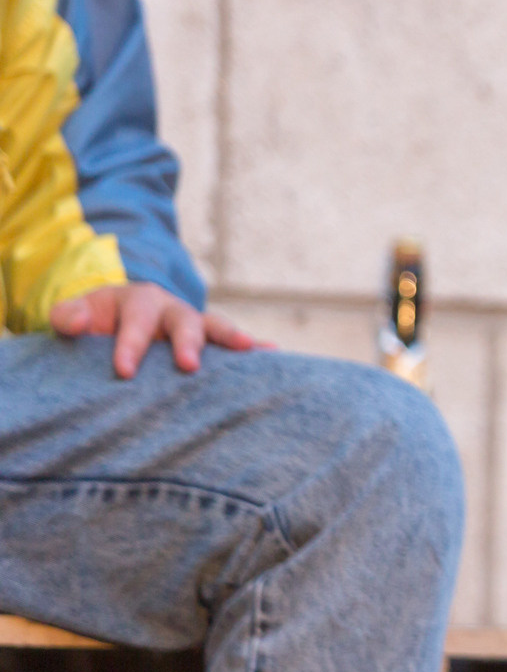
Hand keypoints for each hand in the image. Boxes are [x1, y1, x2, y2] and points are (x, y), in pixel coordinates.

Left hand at [48, 282, 264, 378]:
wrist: (119, 316)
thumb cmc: (97, 321)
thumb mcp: (77, 312)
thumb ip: (69, 315)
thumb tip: (76, 323)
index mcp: (137, 300)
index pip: (134, 323)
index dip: (130, 346)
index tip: (124, 372)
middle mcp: (171, 308)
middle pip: (182, 321)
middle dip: (187, 342)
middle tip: (188, 365)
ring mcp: (195, 323)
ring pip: (214, 326)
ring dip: (230, 337)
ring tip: (246, 348)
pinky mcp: (209, 339)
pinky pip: (233, 342)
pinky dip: (254, 347)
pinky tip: (273, 354)